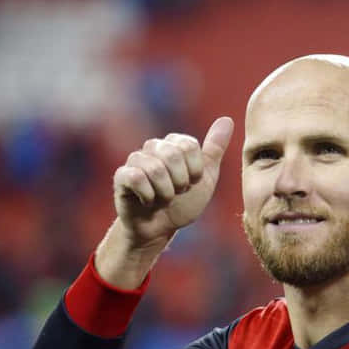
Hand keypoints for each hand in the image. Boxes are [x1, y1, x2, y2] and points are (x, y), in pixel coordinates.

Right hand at [112, 116, 233, 247]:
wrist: (161, 229)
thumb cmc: (184, 203)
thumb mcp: (205, 177)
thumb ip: (214, 149)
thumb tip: (227, 119)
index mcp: (174, 143)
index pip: (189, 145)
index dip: (195, 170)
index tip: (192, 182)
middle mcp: (153, 147)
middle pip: (173, 154)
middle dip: (181, 181)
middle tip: (178, 192)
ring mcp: (136, 160)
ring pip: (155, 168)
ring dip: (166, 192)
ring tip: (164, 199)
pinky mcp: (121, 176)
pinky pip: (137, 178)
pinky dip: (149, 195)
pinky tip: (148, 202)